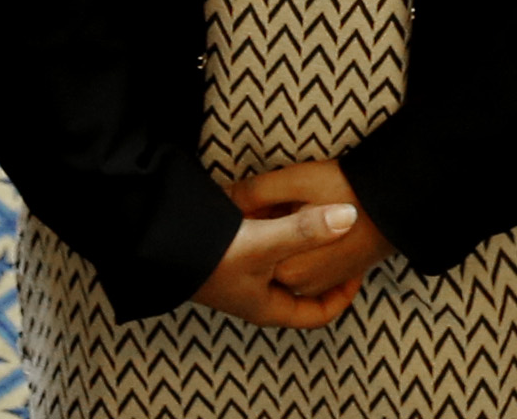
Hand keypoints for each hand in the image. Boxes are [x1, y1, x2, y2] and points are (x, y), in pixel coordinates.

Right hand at [189, 191, 372, 327]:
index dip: (342, 296)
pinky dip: (279, 225)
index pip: (316, 314)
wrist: (158, 240)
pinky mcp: (229, 250)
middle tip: (344, 237)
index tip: (357, 268)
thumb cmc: (211, 256)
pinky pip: (266, 241)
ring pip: (284, 260)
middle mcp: (256, 293)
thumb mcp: (264, 243)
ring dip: (300, 240)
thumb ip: (306, 229)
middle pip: (302, 286)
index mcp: (267, 306)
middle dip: (323, 263)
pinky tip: (284, 201)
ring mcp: (241, 273)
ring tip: (322, 214)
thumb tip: (351, 217)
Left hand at [232, 159, 390, 305]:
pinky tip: (316, 213)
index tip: (259, 193)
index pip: (248, 240)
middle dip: (267, 222)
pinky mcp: (335, 278)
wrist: (401, 202)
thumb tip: (223, 199)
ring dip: (285, 232)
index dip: (247, 212)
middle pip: (266, 250)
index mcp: (284, 269)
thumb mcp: (295, 181)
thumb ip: (254, 193)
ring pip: (285, 255)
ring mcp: (319, 285)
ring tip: (302, 201)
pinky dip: (303, 241)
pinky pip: (305, 261)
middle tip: (283, 194)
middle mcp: (300, 286)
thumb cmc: (349, 189)